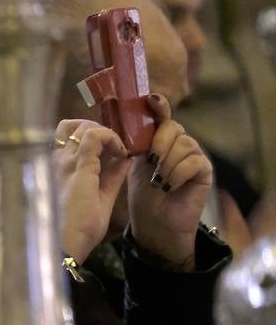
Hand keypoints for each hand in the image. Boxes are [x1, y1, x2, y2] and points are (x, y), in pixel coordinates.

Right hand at [54, 119, 129, 262]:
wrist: (67, 243)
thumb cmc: (77, 228)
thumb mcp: (99, 197)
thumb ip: (111, 176)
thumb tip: (125, 158)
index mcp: (59, 169)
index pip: (70, 137)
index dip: (93, 136)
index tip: (113, 150)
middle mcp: (58, 161)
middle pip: (72, 126)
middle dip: (98, 129)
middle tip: (115, 146)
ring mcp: (66, 162)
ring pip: (83, 127)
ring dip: (105, 132)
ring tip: (117, 148)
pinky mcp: (78, 166)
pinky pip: (95, 136)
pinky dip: (113, 139)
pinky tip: (122, 153)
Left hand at [127, 93, 212, 269]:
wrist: (155, 224)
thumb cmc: (142, 196)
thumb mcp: (131, 167)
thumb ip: (131, 145)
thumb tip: (119, 125)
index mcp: (158, 140)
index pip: (161, 115)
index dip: (158, 105)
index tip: (150, 99)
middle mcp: (178, 144)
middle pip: (173, 126)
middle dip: (159, 141)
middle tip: (149, 160)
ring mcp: (193, 156)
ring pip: (184, 144)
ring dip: (166, 163)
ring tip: (158, 181)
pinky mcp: (205, 172)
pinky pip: (194, 162)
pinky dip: (177, 174)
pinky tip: (168, 187)